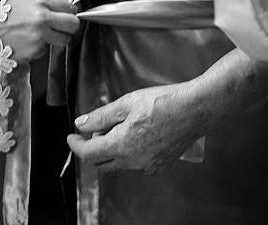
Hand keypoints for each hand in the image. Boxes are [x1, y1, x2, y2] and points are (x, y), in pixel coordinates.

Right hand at [0, 0, 78, 60]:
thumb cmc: (4, 17)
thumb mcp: (26, 2)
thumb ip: (47, 6)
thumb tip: (66, 12)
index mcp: (40, 1)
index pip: (70, 7)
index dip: (69, 14)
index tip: (65, 17)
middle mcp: (42, 17)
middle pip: (73, 24)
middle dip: (70, 28)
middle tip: (61, 29)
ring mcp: (40, 35)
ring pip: (65, 40)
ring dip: (57, 40)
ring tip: (41, 36)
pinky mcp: (36, 50)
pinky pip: (48, 50)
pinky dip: (41, 48)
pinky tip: (29, 43)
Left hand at [67, 83, 209, 174]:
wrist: (196, 109)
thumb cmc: (164, 101)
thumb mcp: (127, 102)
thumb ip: (101, 116)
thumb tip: (80, 124)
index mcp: (122, 145)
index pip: (89, 154)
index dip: (76, 145)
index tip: (71, 136)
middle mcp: (133, 162)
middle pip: (102, 163)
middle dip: (93, 148)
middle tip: (95, 130)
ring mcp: (148, 166)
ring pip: (119, 164)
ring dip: (111, 150)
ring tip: (119, 127)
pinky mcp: (159, 166)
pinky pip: (136, 164)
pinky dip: (128, 153)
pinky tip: (137, 135)